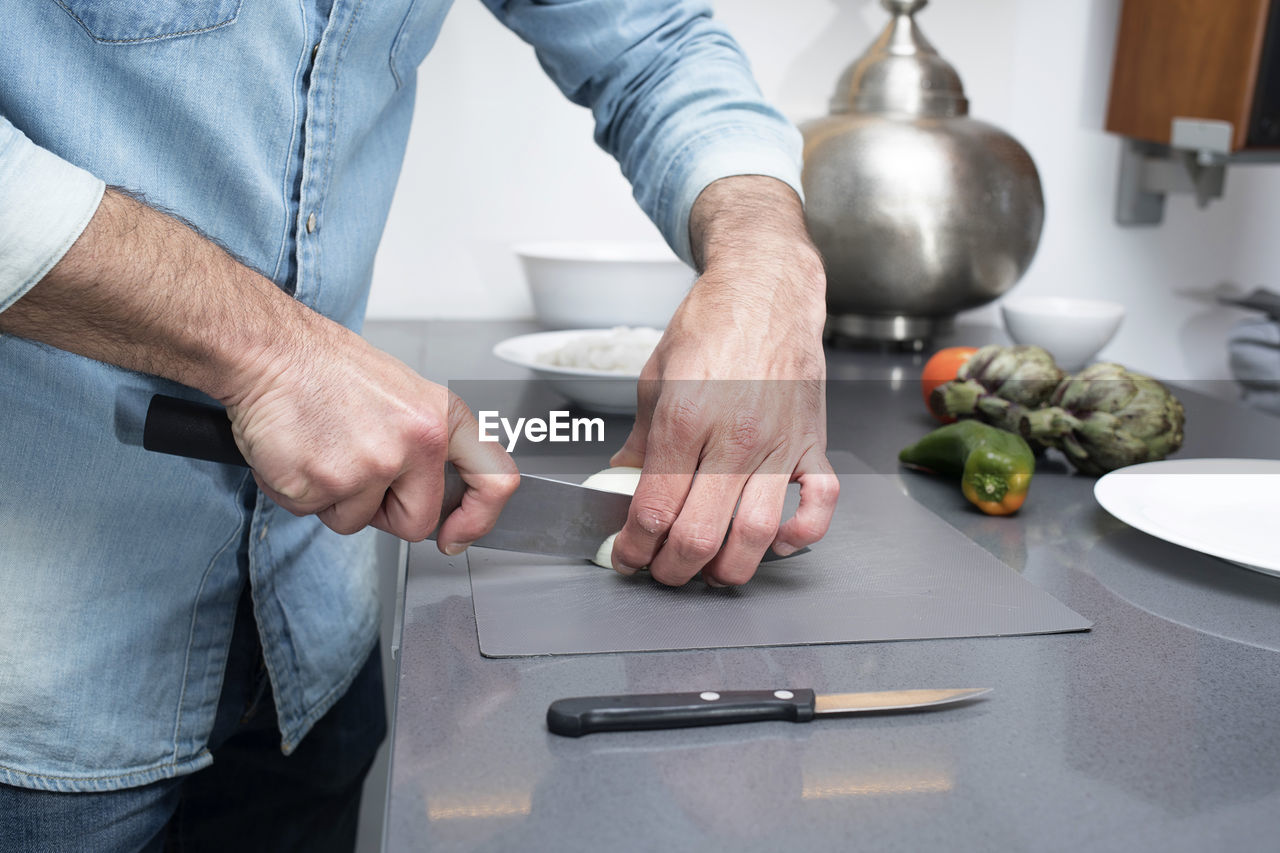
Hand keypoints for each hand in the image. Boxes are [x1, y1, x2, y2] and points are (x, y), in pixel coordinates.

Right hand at [224, 313, 517, 547]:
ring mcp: (371, 465)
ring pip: (358, 522)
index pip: (495, 481)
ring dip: (336, 499)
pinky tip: (299, 453)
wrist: (270, 352)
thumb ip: (429, 447)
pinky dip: (300, 493)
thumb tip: (442, 498)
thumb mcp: (406, 397)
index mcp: (442, 419)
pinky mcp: (324, 483)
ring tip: (323, 449)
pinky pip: (315, 513)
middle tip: (357, 473)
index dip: (479, 520)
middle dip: (386, 513)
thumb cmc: (328, 370)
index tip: (458, 535)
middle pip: (418, 521)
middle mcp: (416, 442)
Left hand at [609, 176, 838, 585]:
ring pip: (757, 534)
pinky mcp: (813, 443)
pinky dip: (802, 534)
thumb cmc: (711, 324)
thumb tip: (620, 484)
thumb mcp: (654, 377)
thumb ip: (639, 440)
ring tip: (710, 570)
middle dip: (672, 570)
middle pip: (700, 534)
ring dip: (730, 568)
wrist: (767, 287)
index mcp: (685, 419)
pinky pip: (820, 503)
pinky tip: (778, 541)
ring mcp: (779, 444)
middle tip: (661, 571)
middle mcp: (734, 437)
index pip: (653, 509)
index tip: (626, 557)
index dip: (633, 548)